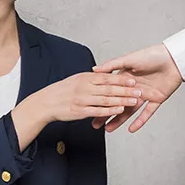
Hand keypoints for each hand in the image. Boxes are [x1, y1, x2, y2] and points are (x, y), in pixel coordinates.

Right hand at [12, 71, 140, 147]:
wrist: (44, 103)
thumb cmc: (60, 91)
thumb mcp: (75, 79)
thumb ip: (90, 77)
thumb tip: (103, 73)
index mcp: (85, 78)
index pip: (107, 77)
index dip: (121, 78)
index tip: (134, 78)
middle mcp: (84, 87)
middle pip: (109, 88)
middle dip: (126, 89)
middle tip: (140, 90)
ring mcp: (82, 99)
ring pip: (106, 99)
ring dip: (122, 100)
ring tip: (134, 101)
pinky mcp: (80, 111)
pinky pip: (98, 110)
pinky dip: (110, 110)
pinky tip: (120, 110)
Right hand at [92, 44, 182, 131]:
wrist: (174, 58)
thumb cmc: (153, 55)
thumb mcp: (129, 59)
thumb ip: (112, 65)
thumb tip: (95, 69)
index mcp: (126, 78)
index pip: (110, 92)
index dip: (100, 100)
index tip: (90, 108)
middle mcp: (134, 88)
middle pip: (118, 103)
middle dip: (106, 114)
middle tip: (96, 124)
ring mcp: (145, 94)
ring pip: (130, 110)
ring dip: (120, 120)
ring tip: (109, 129)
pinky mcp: (157, 99)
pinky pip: (147, 112)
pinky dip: (140, 121)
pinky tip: (131, 128)